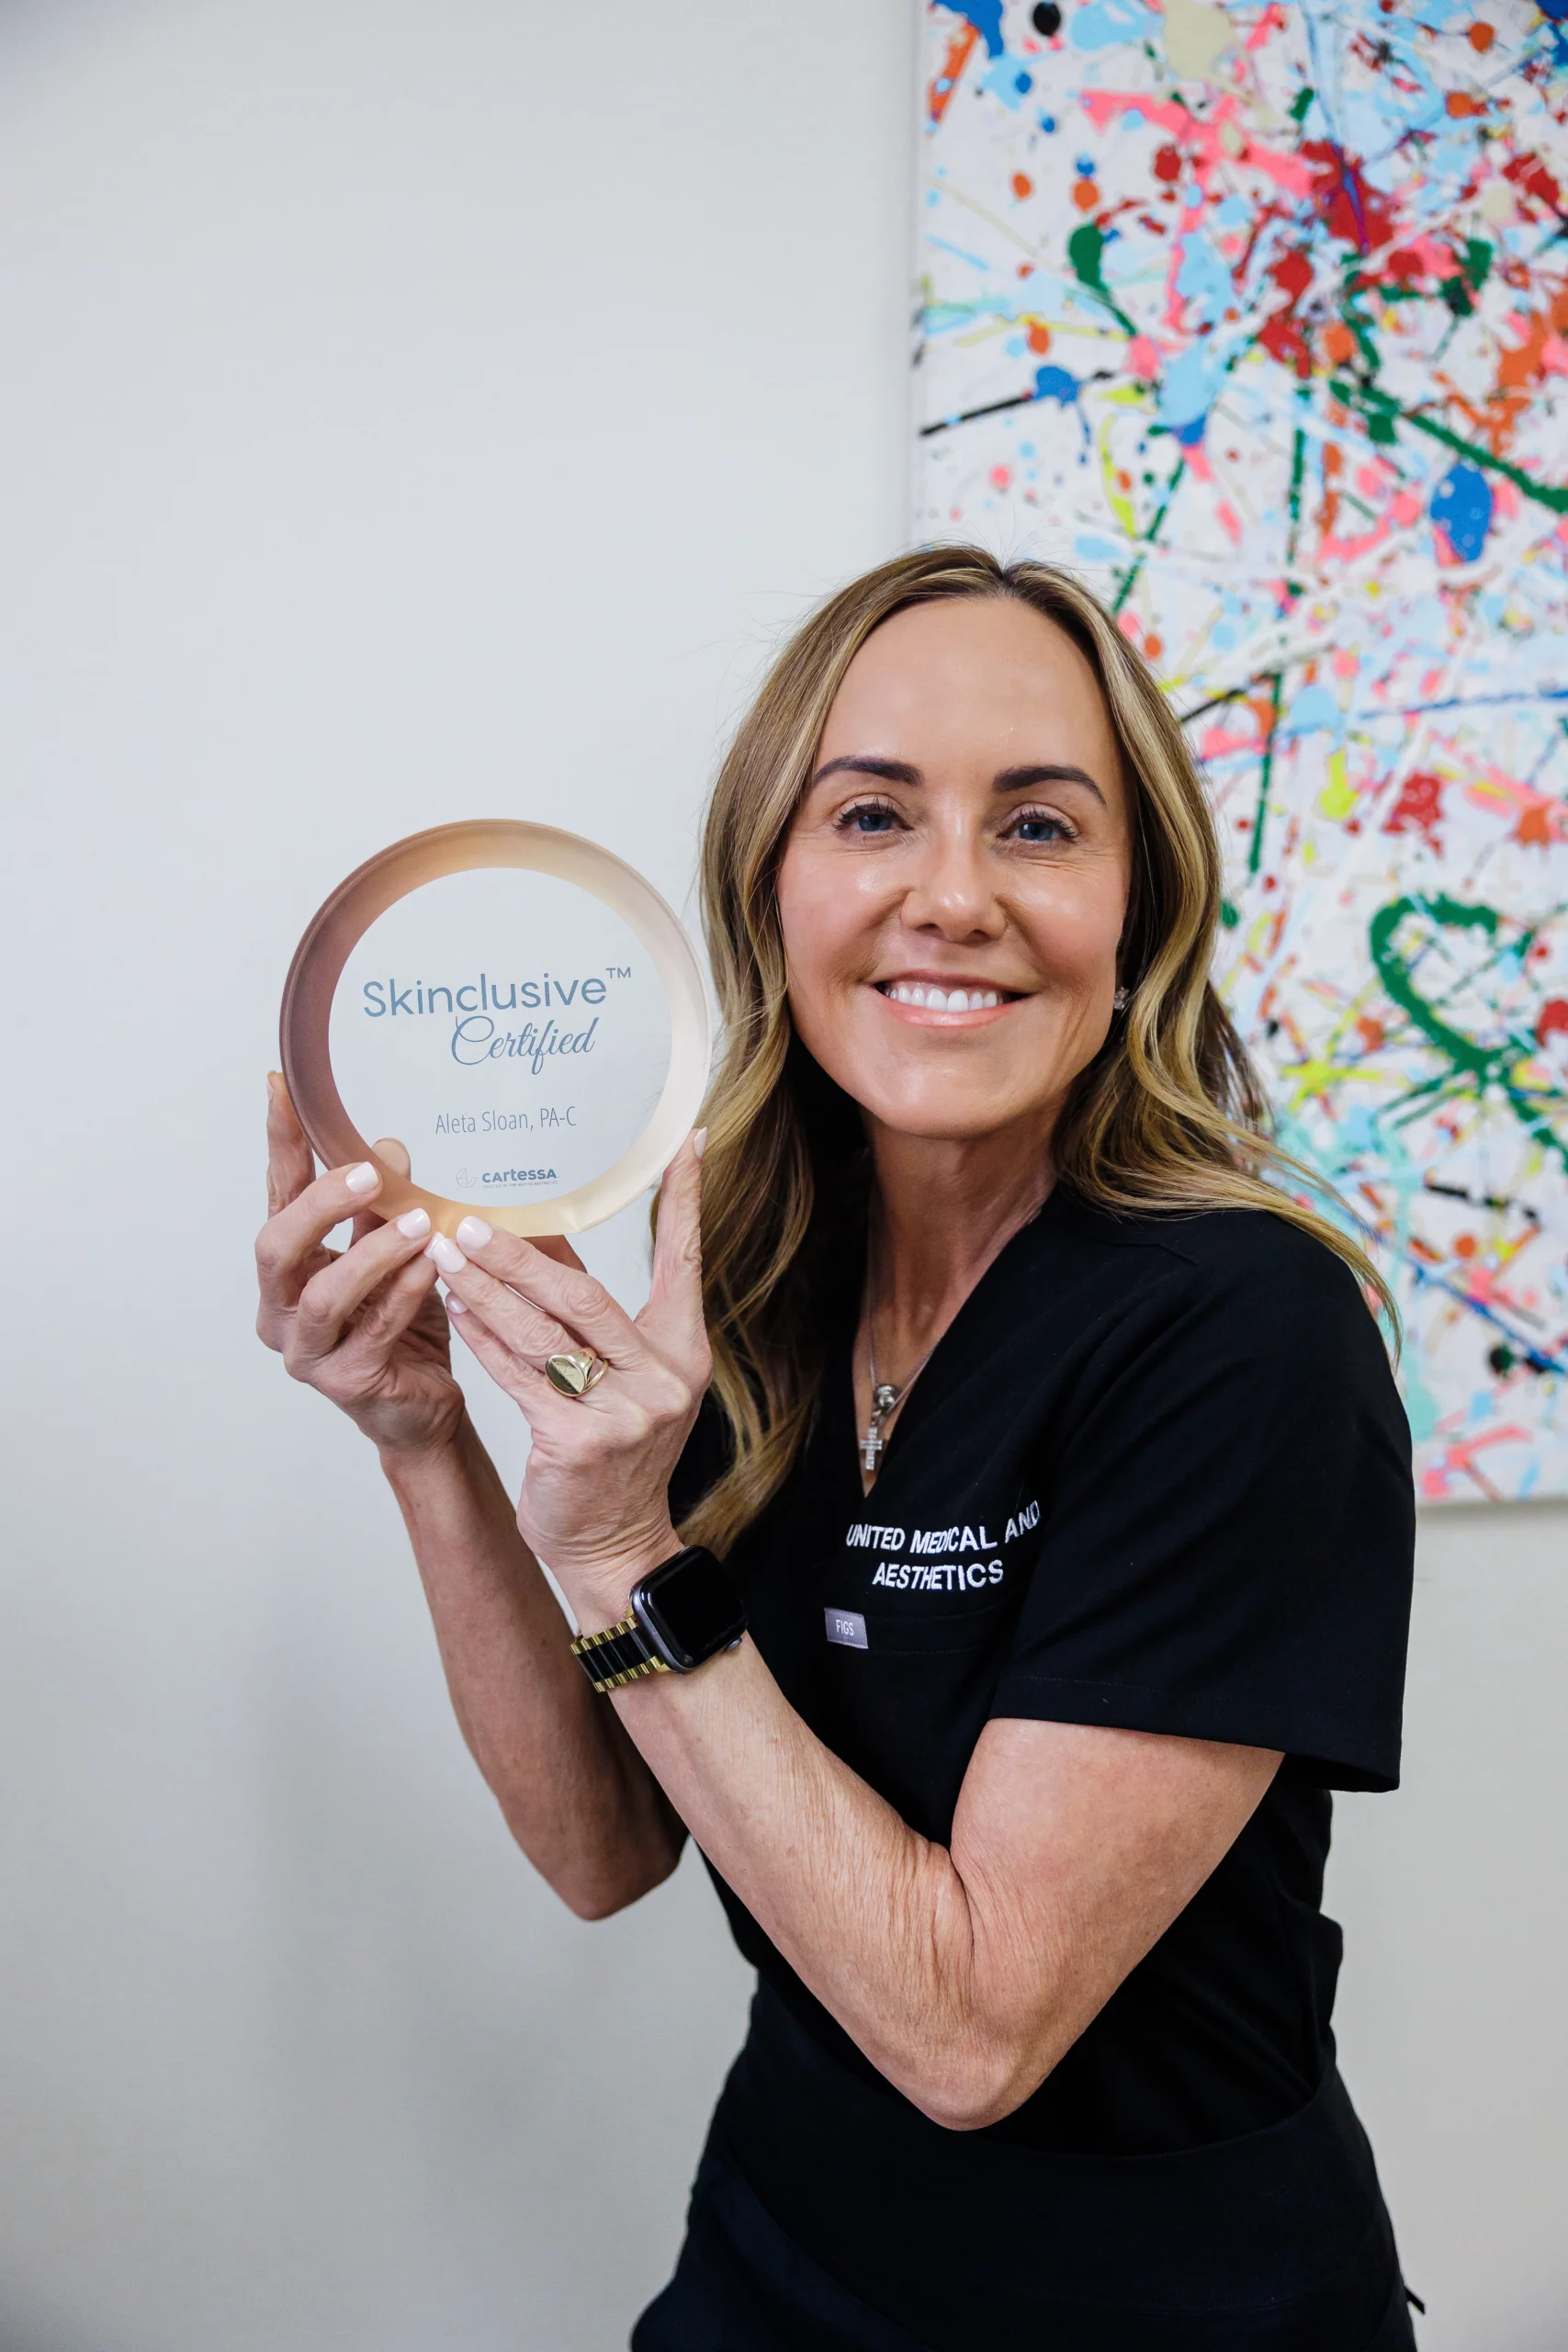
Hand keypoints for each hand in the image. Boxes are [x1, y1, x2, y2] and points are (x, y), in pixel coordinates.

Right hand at [255, 1075, 464, 1457]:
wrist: (421, 1407)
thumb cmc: (400, 1327)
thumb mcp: (391, 1256)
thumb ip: (380, 1210)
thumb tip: (386, 1148)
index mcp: (285, 1270)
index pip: (275, 1197)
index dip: (280, 1145)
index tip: (282, 1089)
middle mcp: (279, 1310)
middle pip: (276, 1247)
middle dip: (319, 1205)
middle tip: (369, 1172)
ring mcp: (306, 1351)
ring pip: (322, 1295)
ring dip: (370, 1253)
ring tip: (416, 1223)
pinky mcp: (344, 1382)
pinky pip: (373, 1331)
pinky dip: (403, 1293)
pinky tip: (432, 1267)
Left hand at [430, 1133, 709, 1626]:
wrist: (614, 1546)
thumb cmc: (616, 1455)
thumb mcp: (627, 1379)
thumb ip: (596, 1316)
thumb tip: (543, 1235)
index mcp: (683, 1352)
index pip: (686, 1259)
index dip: (687, 1200)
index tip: (687, 1141)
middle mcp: (662, 1377)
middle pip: (585, 1294)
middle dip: (520, 1254)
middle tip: (469, 1218)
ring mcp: (623, 1412)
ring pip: (543, 1332)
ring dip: (486, 1288)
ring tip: (443, 1253)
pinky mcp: (576, 1441)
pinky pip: (518, 1376)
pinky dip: (483, 1338)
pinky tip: (454, 1308)